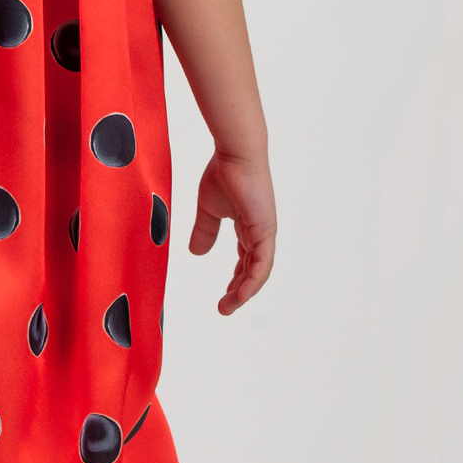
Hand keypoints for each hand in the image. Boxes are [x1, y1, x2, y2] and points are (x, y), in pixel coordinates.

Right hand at [190, 150, 275, 314]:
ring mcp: (265, 232)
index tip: (224, 296)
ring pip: (258, 271)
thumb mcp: (208, 209)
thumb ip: (204, 231)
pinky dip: (252, 281)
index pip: (246, 260)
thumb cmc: (223, 173)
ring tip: (228, 307)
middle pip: (252, 270)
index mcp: (248, 227)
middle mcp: (259, 232)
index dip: (236, 280)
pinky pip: (261, 263)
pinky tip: (242, 295)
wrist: (235, 154)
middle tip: (224, 308)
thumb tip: (196, 253)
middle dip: (238, 291)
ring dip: (244, 292)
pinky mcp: (265, 230)